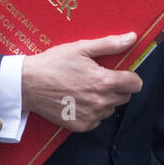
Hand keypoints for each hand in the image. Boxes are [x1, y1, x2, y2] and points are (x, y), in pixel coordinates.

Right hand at [21, 32, 142, 131]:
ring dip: (105, 100)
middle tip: (98, 78)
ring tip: (85, 88)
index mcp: (104, 82)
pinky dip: (92, 111)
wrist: (28, 84)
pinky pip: (97, 120)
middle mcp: (100, 102)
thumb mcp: (81, 48)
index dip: (130, 77)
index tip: (121, 73)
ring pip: (111, 108)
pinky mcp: (80, 126)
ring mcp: (91, 116)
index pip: (135, 84)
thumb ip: (110, 44)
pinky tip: (78, 100)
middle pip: (124, 97)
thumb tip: (132, 38)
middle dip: (116, 87)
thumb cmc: (53, 63)